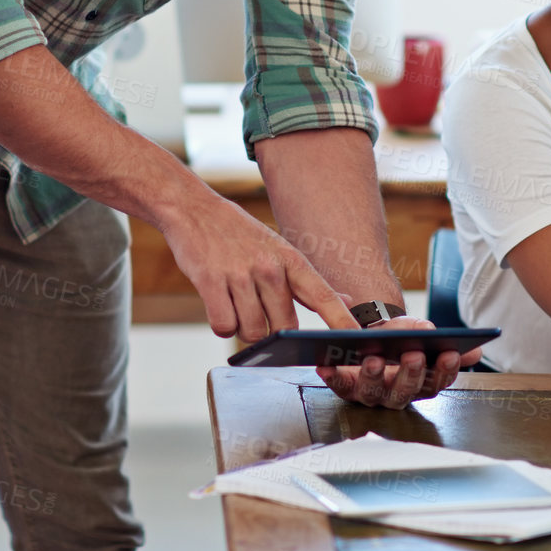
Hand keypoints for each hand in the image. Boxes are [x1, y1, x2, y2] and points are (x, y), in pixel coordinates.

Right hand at [162, 188, 349, 341]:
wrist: (193, 209)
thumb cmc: (239, 234)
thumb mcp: (280, 249)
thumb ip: (308, 282)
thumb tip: (345, 299)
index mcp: (290, 260)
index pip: (324, 296)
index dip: (341, 321)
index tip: (357, 341)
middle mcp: (269, 267)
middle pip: (284, 327)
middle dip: (273, 332)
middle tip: (257, 310)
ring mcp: (240, 274)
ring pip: (251, 332)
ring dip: (242, 327)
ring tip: (235, 301)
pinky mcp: (210, 282)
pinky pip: (223, 327)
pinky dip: (221, 323)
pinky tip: (218, 303)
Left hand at [315, 316, 484, 408]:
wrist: (368, 335)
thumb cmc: (396, 337)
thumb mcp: (418, 332)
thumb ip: (441, 340)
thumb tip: (475, 351)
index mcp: (420, 383)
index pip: (438, 382)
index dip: (445, 369)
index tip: (450, 352)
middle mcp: (396, 394)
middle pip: (406, 391)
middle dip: (411, 373)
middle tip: (413, 354)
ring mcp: (370, 394)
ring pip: (374, 393)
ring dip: (374, 376)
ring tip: (373, 357)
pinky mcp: (346, 388)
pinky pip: (339, 386)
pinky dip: (333, 377)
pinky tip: (327, 364)